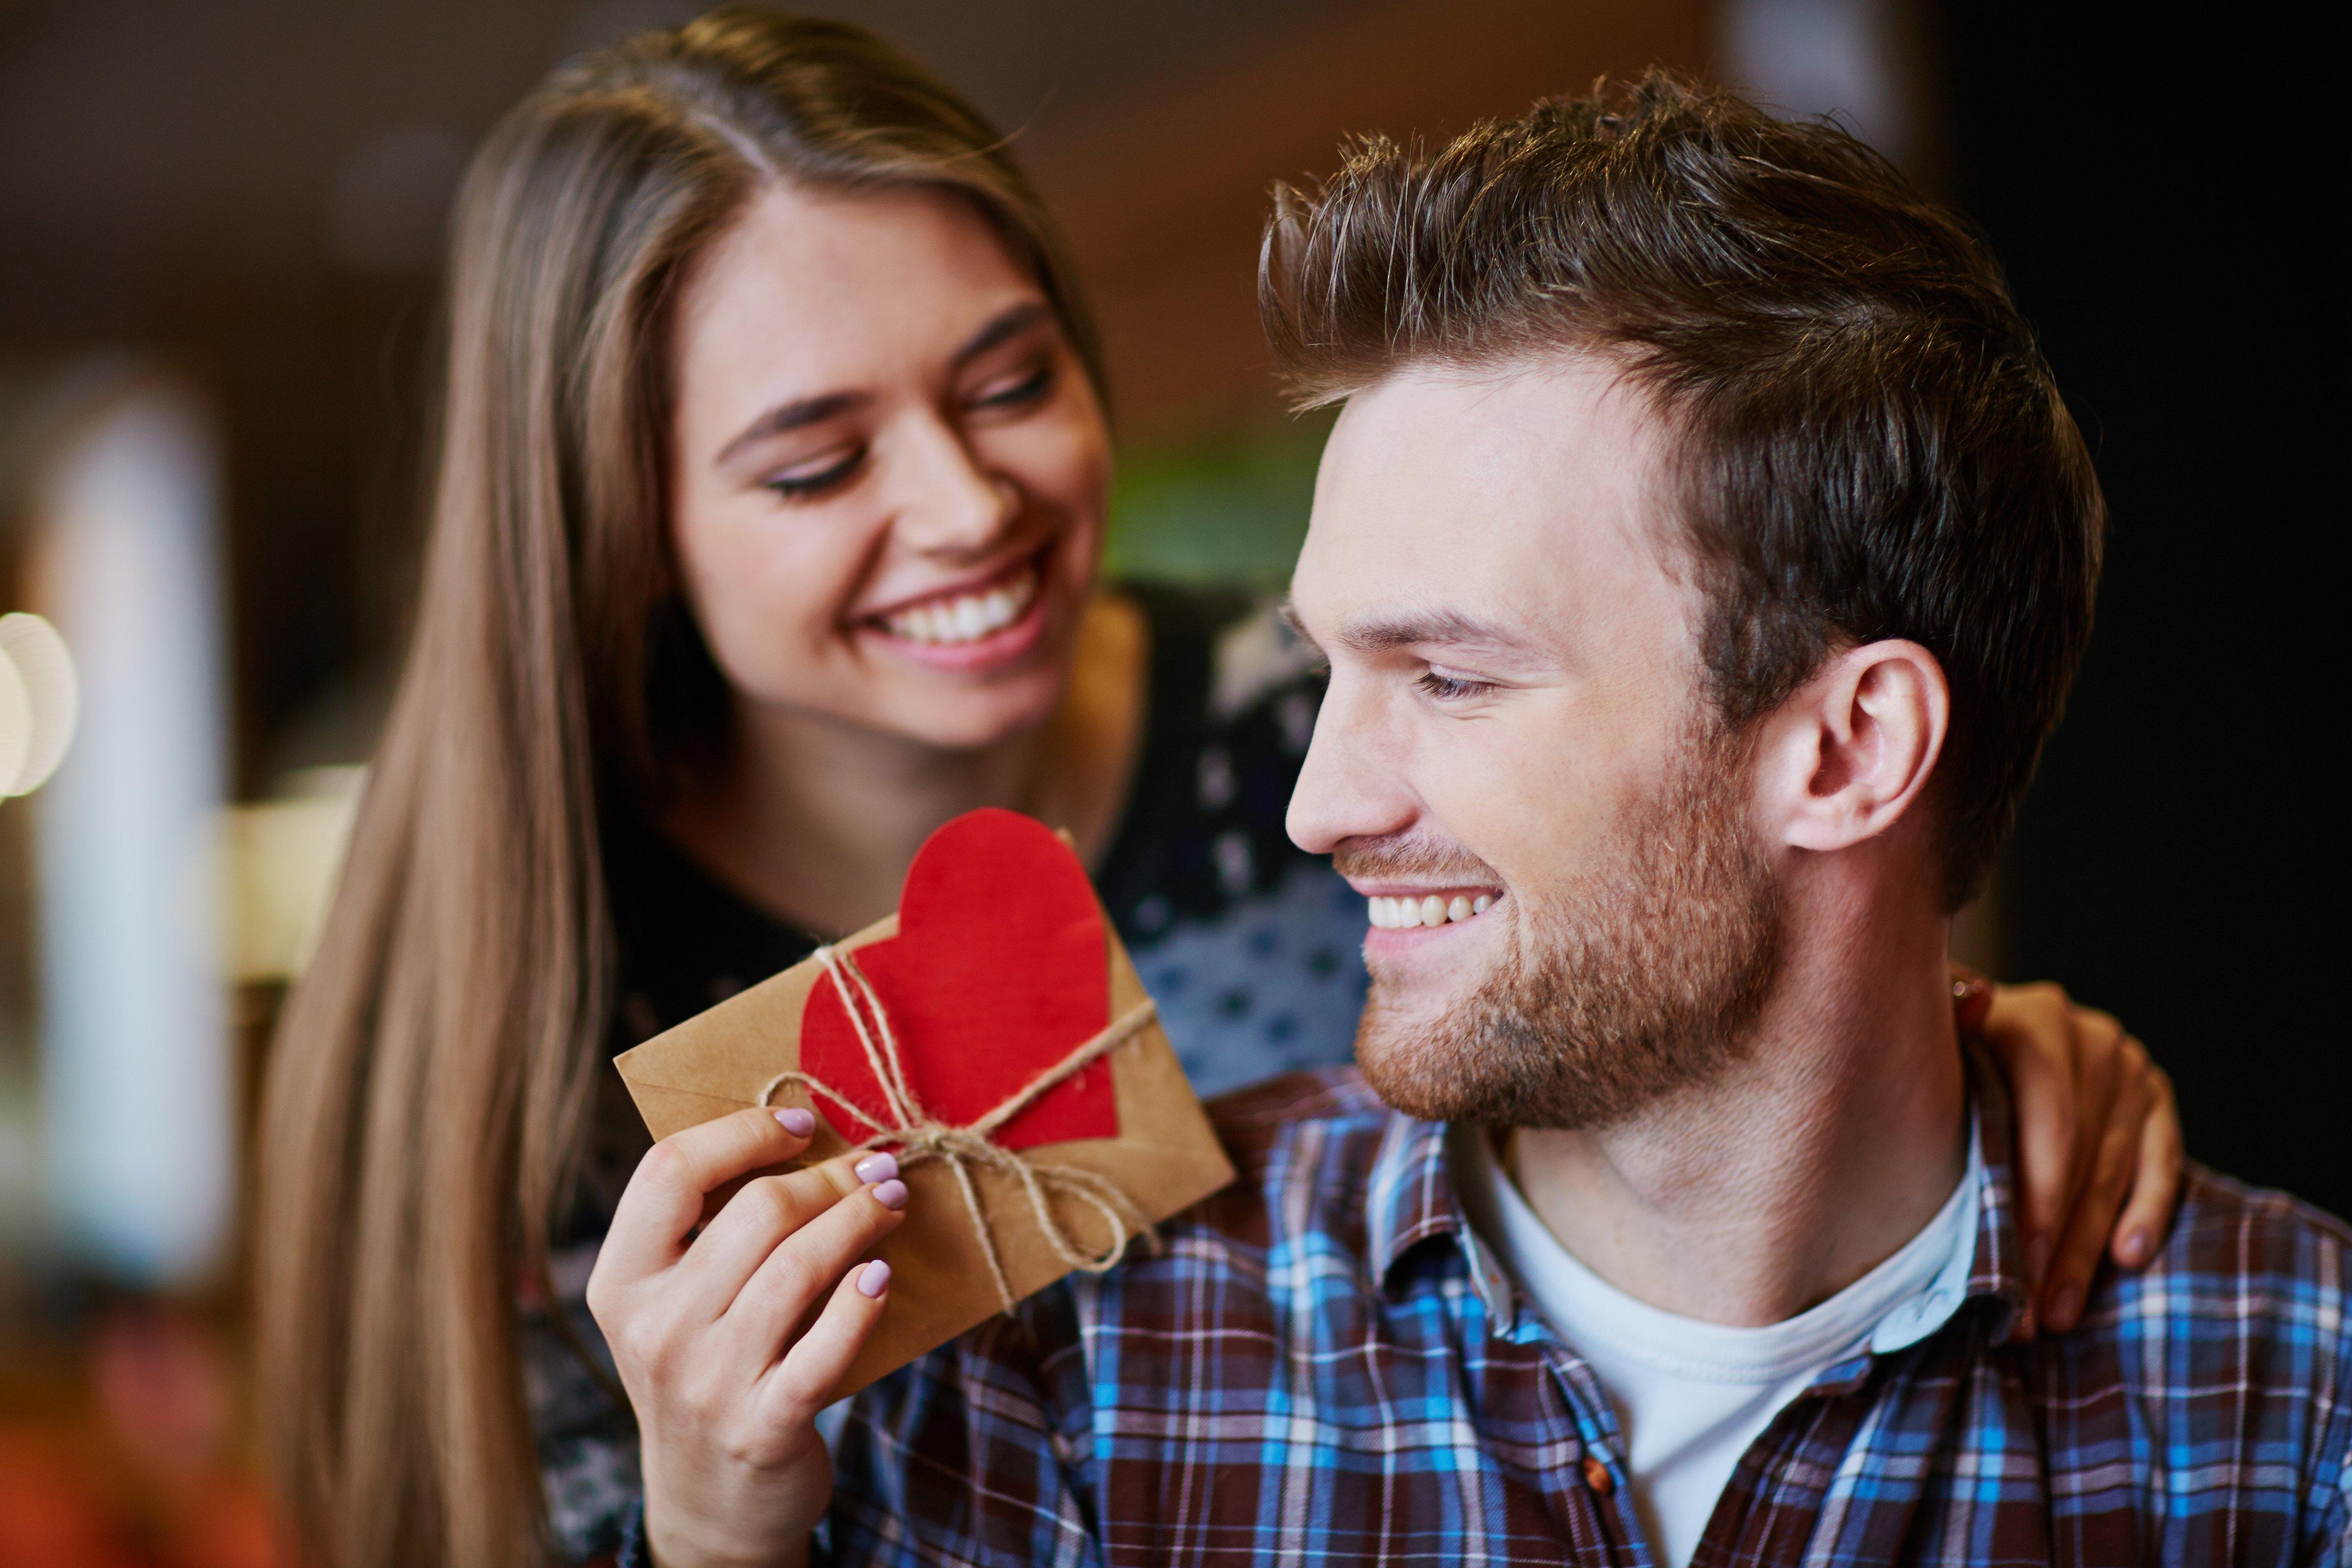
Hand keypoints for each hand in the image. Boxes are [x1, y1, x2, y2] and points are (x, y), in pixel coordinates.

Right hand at [587, 1106, 908, 1567]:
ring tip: (893, 1204)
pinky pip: (826, 1346)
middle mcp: (655, 1329)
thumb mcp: (679, 1303)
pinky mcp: (763, 1427)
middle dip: (830, 1177)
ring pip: (799, 1266)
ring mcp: (707, 1382)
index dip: (742, 1131)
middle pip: (755, 1210)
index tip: (802, 1121)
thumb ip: (711, 1230)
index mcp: (622, 1281)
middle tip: (878, 1168)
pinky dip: (861, 1303)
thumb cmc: (707, 1369)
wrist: (708, 1502)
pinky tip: (883, 1275)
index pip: (669, 1170)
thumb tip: (803, 1134)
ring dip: (859, 1222)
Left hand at [1962, 975, 2181, 1333]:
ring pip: (2111, 1170)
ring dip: (2088, 1246)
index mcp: (2031, 1020)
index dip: (2034, 1193)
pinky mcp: (2157, 1097)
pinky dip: (2147, 1211)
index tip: (2016, 1260)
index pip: (2046, 1117)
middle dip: (2055, 1239)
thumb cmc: (1946, 1056)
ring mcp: (2128, 1067)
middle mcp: (2089, 1038)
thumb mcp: (1937, 1042)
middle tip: (2031, 1309)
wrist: (1987, 1031)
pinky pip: (2160, 1162)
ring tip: (2060, 1310)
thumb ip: (1951, 1028)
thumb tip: (1973, 1003)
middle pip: (2079, 1155)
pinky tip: (2127, 1258)